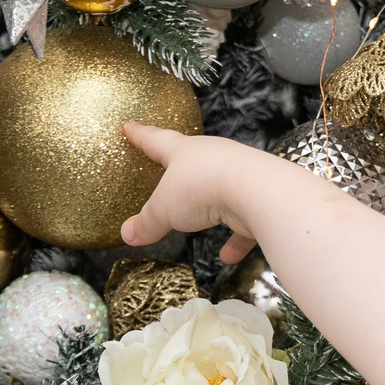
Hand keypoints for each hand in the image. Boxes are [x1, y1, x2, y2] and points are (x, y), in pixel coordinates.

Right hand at [117, 124, 269, 261]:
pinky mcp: (256, 198)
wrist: (257, 191)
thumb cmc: (203, 188)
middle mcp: (212, 157)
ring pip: (218, 189)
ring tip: (198, 219)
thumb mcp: (164, 209)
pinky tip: (227, 257)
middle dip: (178, 164)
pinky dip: (235, 239)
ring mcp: (237, 175)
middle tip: (167, 164)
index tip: (130, 127)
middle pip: (190, 158)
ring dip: (208, 205)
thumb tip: (127, 234)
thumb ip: (147, 222)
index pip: (156, 140)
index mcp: (183, 151)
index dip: (140, 135)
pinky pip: (242, 221)